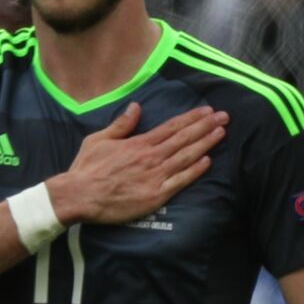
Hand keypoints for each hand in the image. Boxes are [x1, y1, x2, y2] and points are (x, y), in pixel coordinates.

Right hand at [48, 103, 228, 225]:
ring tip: (222, 133)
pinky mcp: (155, 195)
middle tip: (224, 117)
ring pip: (186, 157)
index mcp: (139, 143)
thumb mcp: (99, 139)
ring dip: (206, 143)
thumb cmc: (86, 168)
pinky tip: (207, 161)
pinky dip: (195, 170)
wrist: (79, 195)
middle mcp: (151, 157)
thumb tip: (136, 107)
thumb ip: (121, 124)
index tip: (207, 111)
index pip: (171, 127)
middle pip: (184, 138)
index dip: (191, 118)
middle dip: (206, 126)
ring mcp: (155, 177)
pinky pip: (180, 181)